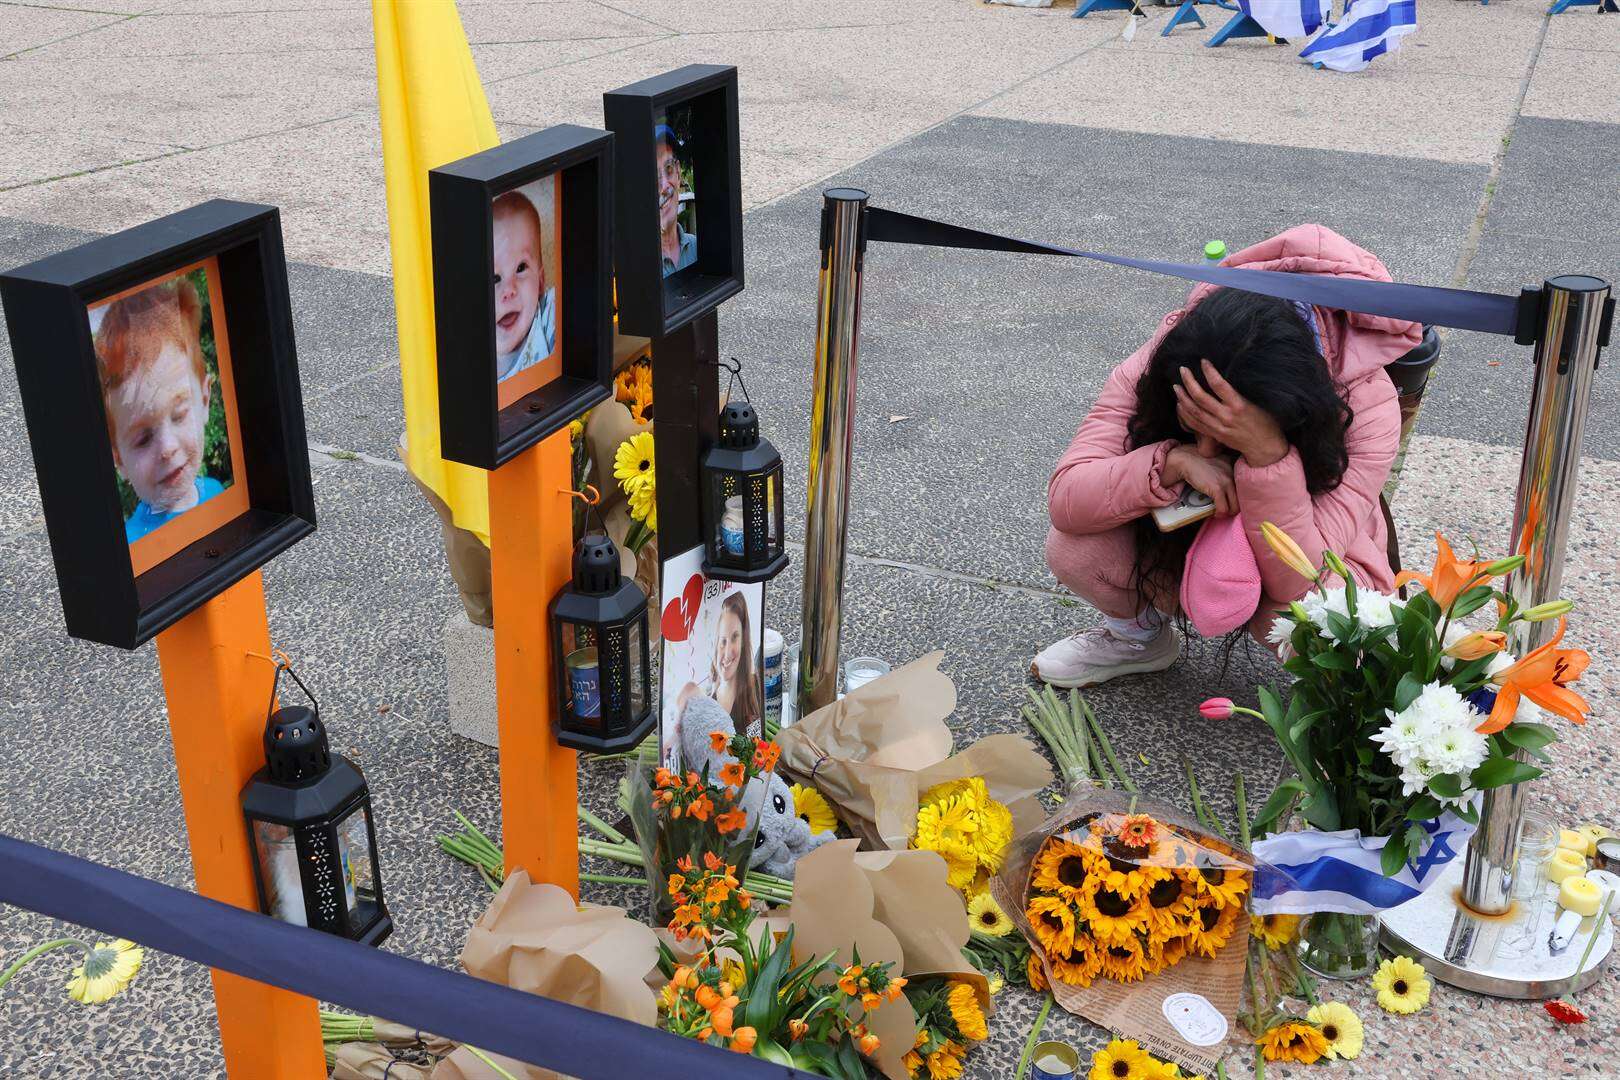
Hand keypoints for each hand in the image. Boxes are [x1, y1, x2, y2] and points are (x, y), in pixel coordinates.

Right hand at [1163, 445, 1236, 515]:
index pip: (1245, 488)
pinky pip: (1223, 508)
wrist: (1186, 459)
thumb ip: (1226, 472)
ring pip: (1235, 506)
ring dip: (1228, 513)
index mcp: (1235, 467)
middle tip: (1227, 511)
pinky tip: (1215, 513)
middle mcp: (1234, 474)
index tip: (1232, 502)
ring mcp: (1227, 481)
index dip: (1239, 498)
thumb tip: (1227, 488)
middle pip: (1243, 499)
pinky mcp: (1217, 489)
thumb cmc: (1198, 462)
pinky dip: (1219, 514)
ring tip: (1221, 513)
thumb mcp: (1218, 463)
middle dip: (1234, 508)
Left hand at [1173, 359, 1289, 467]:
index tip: (1203, 361)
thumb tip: (1222, 379)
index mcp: (1239, 406)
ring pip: (1193, 411)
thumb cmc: (1266, 422)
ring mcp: (1218, 427)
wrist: (1264, 447)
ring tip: (1176, 386)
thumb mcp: (1256, 404)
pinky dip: (1184, 413)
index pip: (1219, 385)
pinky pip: (1194, 424)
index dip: (1209, 371)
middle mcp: (1226, 416)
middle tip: (1183, 370)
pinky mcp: (1214, 435)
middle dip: (1189, 382)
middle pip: (1200, 397)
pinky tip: (1180, 404)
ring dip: (1182, 397)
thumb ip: (1238, 394)